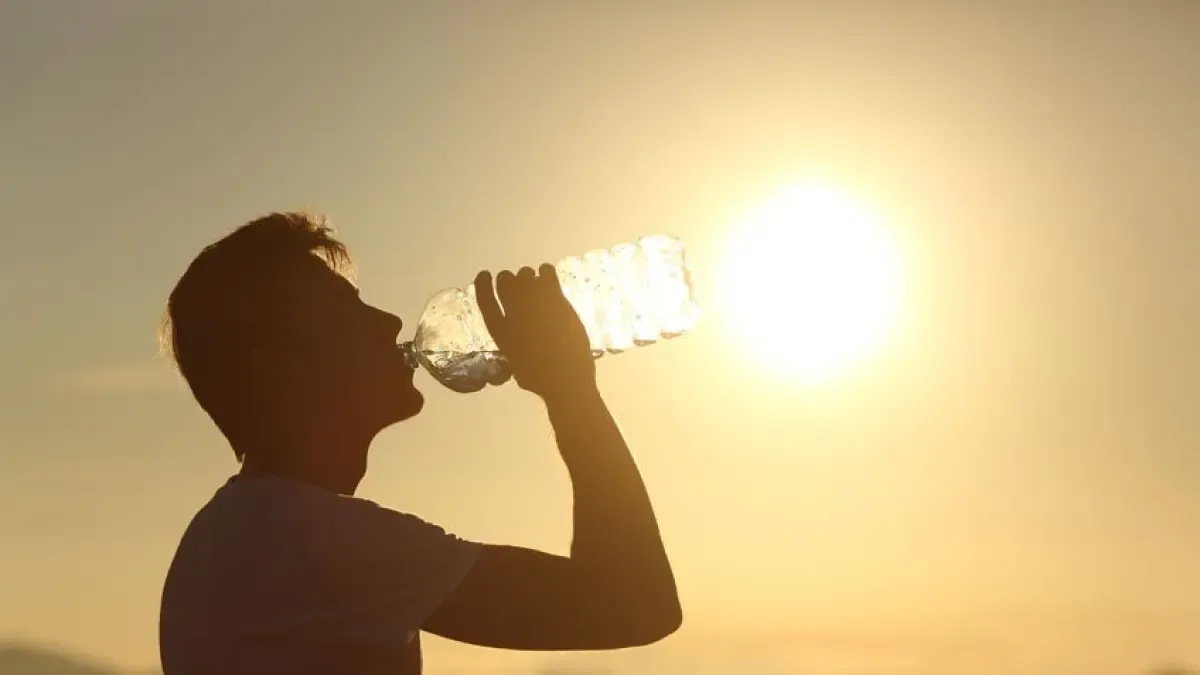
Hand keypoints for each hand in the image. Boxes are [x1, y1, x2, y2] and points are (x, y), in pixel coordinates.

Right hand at [474, 265, 595, 399]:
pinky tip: (548, 276)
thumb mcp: (516, 363)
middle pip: (505, 283)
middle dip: (509, 280)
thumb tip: (519, 342)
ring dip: (527, 277)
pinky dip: (546, 271)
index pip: (485, 300)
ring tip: (534, 283)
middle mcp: (514, 313)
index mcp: (501, 331)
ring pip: (525, 275)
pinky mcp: (556, 300)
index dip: (483, 285)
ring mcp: (535, 304)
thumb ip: (514, 346)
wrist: (565, 377)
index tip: (484, 275)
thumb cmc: (540, 379)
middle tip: (518, 283)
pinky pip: (547, 274)